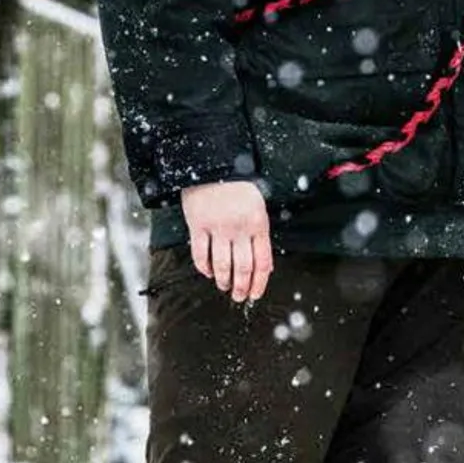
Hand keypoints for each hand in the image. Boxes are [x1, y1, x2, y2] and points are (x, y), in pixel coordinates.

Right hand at [180, 179, 271, 302]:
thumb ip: (260, 236)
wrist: (214, 165)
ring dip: (223, 280)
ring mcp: (218, 227)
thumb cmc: (238, 187)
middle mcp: (239, 228)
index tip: (255, 294)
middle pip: (242, 268)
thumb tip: (264, 266)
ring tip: (224, 285)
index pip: (262, 262)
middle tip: (239, 296)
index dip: (259, 283)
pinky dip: (204, 267)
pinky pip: (200, 254)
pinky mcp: (198, 225)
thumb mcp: (257, 208)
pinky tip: (207, 272)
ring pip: (222, 264)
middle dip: (241, 287)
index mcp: (258, 224)